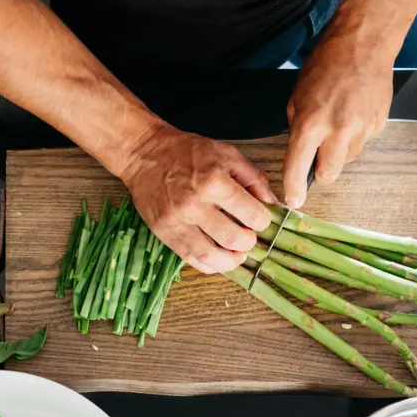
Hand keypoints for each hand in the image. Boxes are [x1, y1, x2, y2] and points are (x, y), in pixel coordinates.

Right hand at [121, 124, 275, 273]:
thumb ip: (253, 178)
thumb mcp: (227, 154)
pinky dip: (209, 265)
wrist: (144, 154)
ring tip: (237, 254)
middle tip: (249, 237)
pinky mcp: (164, 233)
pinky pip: (191, 259)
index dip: (263, 221)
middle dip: (248, 242)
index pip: (252, 215)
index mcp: (214, 182)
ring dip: (231, 261)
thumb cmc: (187, 152)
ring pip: (211, 256)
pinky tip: (219, 259)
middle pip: (233, 239)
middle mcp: (195, 205)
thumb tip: (272, 203)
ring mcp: (177, 222)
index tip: (260, 220)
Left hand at [284, 29, 393, 207]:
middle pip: (328, 175)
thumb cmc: (326, 66)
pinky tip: (353, 113)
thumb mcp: (297, 97)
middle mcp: (337, 130)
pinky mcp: (378, 126)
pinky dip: (356, 136)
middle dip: (321, 173)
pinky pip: (363, 143)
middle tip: (318, 156)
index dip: (293, 189)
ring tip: (339, 121)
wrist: (363, 44)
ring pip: (347, 160)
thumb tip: (299, 156)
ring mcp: (361, 129)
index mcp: (310, 123)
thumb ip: (297, 130)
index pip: (298, 168)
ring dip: (340, 151)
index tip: (293, 200)